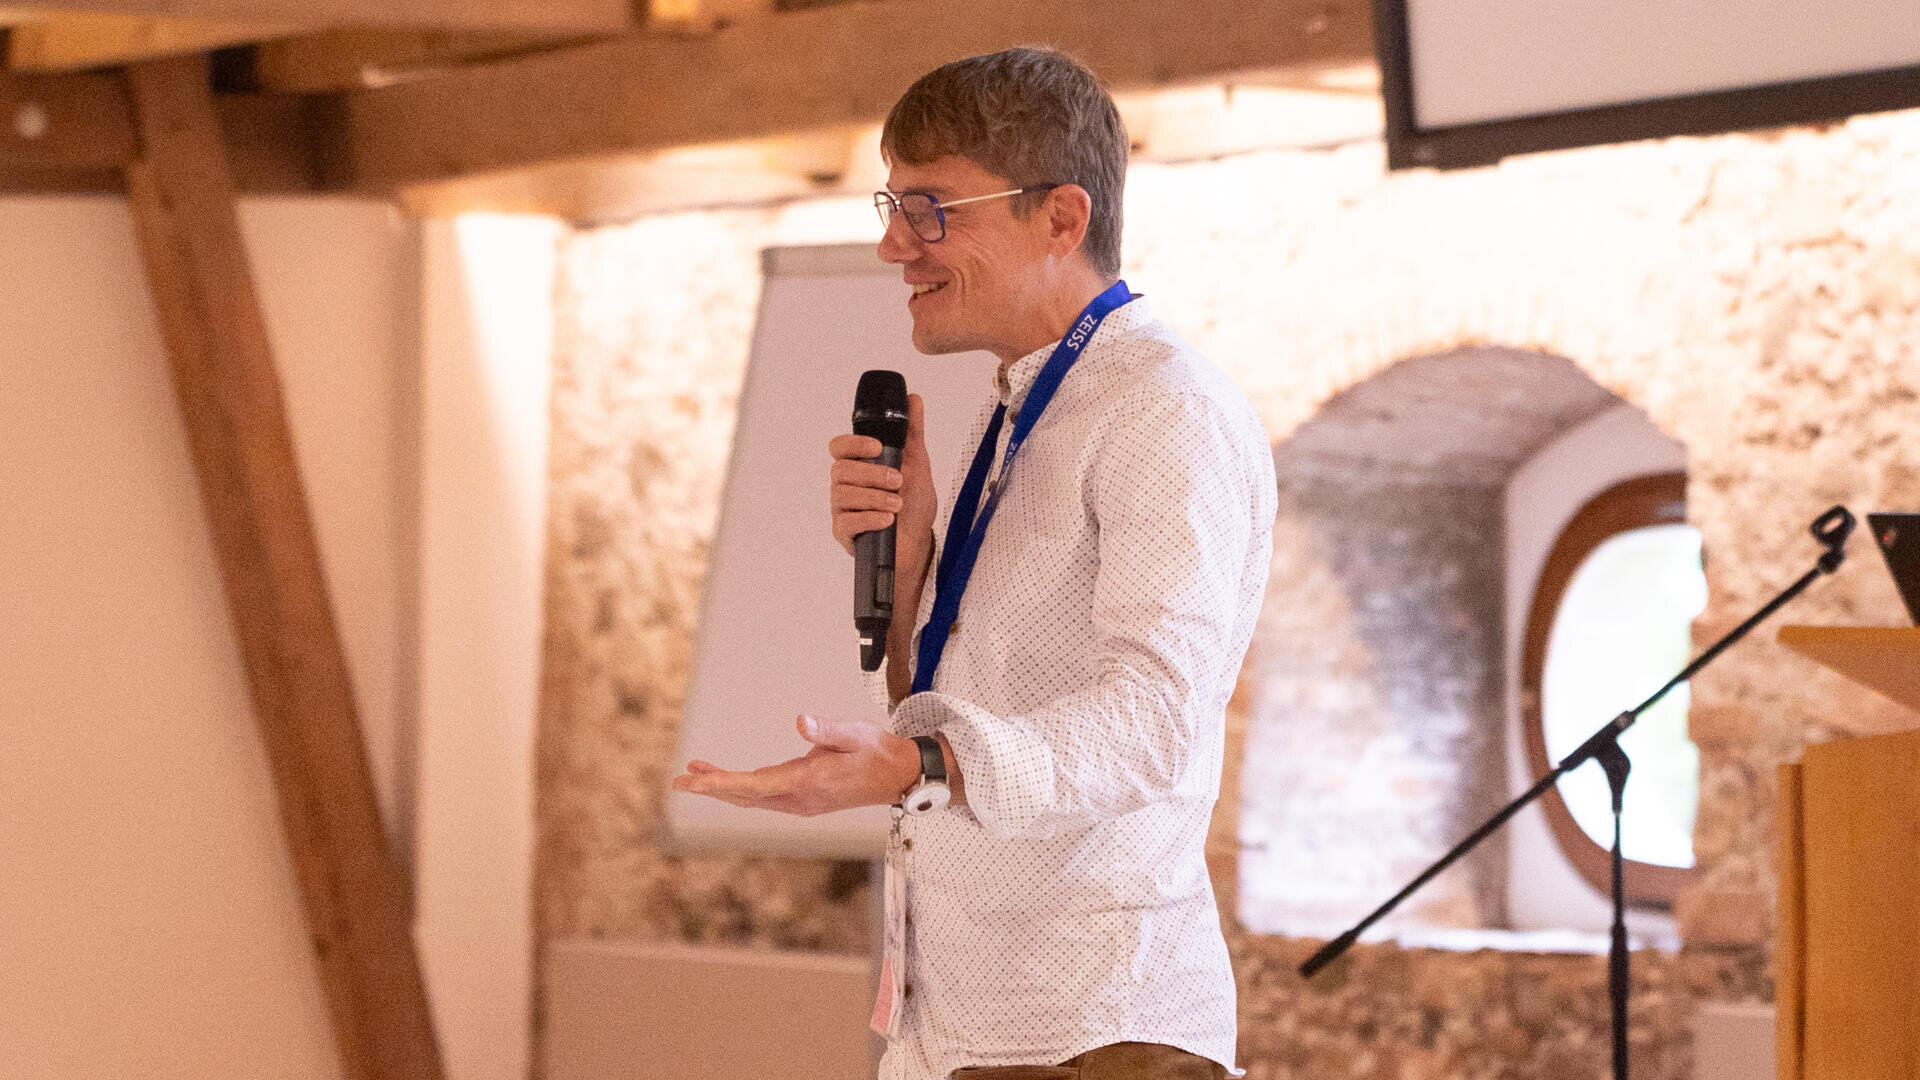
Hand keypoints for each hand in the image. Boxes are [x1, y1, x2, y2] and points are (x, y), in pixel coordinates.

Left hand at [670, 715, 920, 815]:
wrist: (899, 776)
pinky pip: (763, 797)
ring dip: (723, 787)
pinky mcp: (803, 800)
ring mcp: (801, 803)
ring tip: (694, 773)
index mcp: (808, 781)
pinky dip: (740, 788)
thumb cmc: (877, 751)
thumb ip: (827, 729)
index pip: (752, 785)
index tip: (690, 782)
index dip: (718, 783)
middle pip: (745, 795)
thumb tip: (801, 722)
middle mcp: (799, 798)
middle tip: (678, 781)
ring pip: (752, 798)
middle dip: (711, 787)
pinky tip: (728, 779)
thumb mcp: (854, 733)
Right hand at [829, 393, 934, 574]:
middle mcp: (845, 484)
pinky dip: (869, 518)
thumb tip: (914, 398)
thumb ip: (912, 432)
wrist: (918, 542)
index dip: (853, 444)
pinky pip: (847, 522)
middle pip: (840, 470)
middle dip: (872, 474)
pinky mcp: (844, 533)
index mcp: (858, 464)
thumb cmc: (913, 503)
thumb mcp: (918, 464)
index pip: (839, 446)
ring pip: (843, 494)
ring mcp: (842, 509)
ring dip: (874, 497)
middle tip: (898, 480)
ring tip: (897, 504)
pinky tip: (887, 520)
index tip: (876, 446)